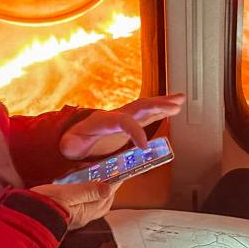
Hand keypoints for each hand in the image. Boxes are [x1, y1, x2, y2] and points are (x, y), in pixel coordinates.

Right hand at [30, 181, 119, 230]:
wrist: (25, 217)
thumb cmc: (45, 206)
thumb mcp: (69, 193)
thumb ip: (89, 190)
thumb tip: (108, 188)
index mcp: (86, 211)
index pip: (107, 195)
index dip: (114, 182)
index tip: (119, 172)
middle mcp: (83, 216)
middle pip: (103, 201)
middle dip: (108, 187)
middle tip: (109, 174)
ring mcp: (74, 216)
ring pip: (92, 202)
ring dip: (95, 190)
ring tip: (94, 178)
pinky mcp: (64, 213)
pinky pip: (80, 203)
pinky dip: (83, 193)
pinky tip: (77, 186)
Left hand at [59, 94, 185, 160]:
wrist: (74, 137)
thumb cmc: (73, 142)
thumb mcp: (69, 145)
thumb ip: (70, 145)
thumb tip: (72, 147)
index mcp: (103, 121)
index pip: (123, 122)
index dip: (135, 131)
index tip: (145, 146)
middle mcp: (116, 115)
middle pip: (139, 106)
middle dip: (157, 105)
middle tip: (175, 105)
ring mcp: (123, 117)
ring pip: (146, 107)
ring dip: (163, 103)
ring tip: (180, 100)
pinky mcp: (128, 123)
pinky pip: (147, 114)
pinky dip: (161, 110)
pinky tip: (173, 108)